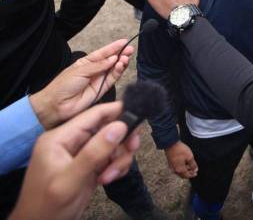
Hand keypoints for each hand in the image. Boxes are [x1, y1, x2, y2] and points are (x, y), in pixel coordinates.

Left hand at [8, 102, 139, 219]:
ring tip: (110, 176)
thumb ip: (94, 152)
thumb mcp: (71, 179)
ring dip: (118, 158)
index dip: (117, 112)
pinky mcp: (88, 167)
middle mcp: (71, 142)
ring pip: (112, 145)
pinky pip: (110, 158)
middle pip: (107, 129)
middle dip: (121, 141)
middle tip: (131, 150)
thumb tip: (120, 126)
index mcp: (60, 138)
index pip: (94, 115)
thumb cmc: (47, 206)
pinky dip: (115, 167)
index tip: (139, 116)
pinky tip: (108, 179)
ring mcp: (80, 155)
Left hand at [29, 39, 133, 128]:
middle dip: (121, 54)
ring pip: (114, 69)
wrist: (57, 104)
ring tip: (126, 57)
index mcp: (86, 63)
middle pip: (111, 60)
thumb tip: (113, 58)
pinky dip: (118, 72)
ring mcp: (99, 80)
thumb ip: (98, 65)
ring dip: (121, 62)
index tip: (125, 42)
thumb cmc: (63, 85)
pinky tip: (121, 66)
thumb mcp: (80, 70)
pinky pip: (113, 79)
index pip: (103, 53)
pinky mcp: (103, 89)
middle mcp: (95, 70)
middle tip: (130, 49)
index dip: (113, 47)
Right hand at [164, 141, 197, 178]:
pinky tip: (183, 163)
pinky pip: (176, 167)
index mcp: (180, 170)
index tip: (196, 173)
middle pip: (182, 174)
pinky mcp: (170, 162)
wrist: (170, 143)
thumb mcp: (190, 157)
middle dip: (188, 173)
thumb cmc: (180, 150)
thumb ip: (193, 165)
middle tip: (193, 170)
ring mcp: (171, 166)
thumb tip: (195, 169)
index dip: (192, 175)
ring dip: (184, 170)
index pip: (187, 175)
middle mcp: (174, 170)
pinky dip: (181, 167)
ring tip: (189, 166)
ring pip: (179, 171)